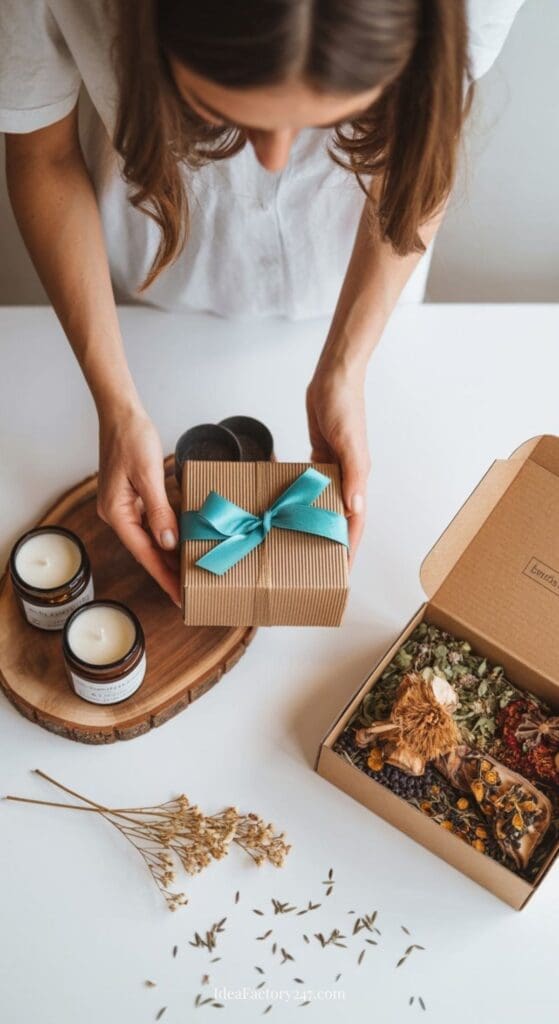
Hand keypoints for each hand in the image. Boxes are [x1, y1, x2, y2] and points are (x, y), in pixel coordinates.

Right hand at [96, 404, 180, 605]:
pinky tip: (181, 539)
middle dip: (167, 571)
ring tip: (188, 571)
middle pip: (146, 549)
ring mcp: (123, 505)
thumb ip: (159, 510)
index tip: (178, 596)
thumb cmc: (132, 438)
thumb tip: (167, 542)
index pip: (144, 553)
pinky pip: (151, 521)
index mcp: (117, 512)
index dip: (163, 576)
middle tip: (188, 591)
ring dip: (168, 553)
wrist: (121, 412)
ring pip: (149, 537)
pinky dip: (167, 532)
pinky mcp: (132, 496)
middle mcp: (117, 513)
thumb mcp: (148, 475)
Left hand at [306, 365, 370, 565]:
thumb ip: (353, 476)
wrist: (333, 378)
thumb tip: (354, 509)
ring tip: (301, 543)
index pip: (355, 522)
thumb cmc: (344, 406)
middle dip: (333, 542)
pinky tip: (289, 506)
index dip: (350, 548)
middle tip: (318, 567)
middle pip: (341, 517)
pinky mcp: (319, 455)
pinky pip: (312, 483)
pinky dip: (304, 496)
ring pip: (325, 502)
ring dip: (317, 521)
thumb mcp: (347, 442)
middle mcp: (347, 476)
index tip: (343, 572)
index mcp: (357, 478)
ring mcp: (332, 466)